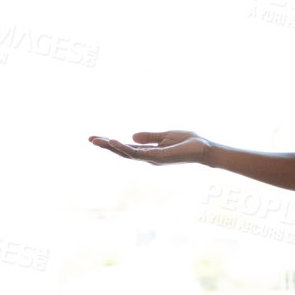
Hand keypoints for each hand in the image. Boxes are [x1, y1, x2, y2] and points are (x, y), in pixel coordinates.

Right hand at [89, 130, 212, 164]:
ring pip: (127, 154)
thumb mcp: (165, 136)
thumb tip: (132, 136)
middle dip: (106, 146)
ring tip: (98, 140)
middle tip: (90, 139)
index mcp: (149, 152)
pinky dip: (125, 148)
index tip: (97, 138)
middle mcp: (148, 157)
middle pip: (123, 152)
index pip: (127, 148)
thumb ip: (149, 137)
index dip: (112, 144)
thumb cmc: (188, 142)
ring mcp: (152, 158)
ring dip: (112, 147)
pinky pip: (138, 153)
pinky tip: (115, 141)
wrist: (204, 148)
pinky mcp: (158, 156)